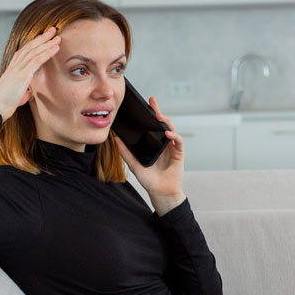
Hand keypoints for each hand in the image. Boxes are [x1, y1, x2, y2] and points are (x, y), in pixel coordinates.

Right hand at [0, 27, 60, 122]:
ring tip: (57, 36)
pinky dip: (47, 53)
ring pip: (34, 51)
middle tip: (52, 30)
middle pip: (30, 47)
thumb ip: (22, 91)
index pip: (25, 52)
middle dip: (42, 37)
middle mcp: (14, 66)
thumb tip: (27, 92)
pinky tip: (55, 48)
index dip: (35, 43)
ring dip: (47, 43)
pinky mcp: (22, 75)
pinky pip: (37, 61)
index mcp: (12, 69)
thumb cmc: (3, 104)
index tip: (43, 37)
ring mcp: (18, 69)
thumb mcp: (15, 94)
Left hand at [115, 96, 185, 215]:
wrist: (160, 192)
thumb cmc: (149, 180)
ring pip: (172, 129)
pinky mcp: (179, 153)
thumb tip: (115, 139)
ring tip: (159, 116)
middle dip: (158, 111)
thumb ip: (125, 152)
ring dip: (166, 121)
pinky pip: (178, 141)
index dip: (151, 114)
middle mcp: (163, 143)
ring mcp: (172, 147)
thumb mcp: (134, 164)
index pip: (152, 126)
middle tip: (152, 102)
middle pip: (162, 123)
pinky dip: (174, 136)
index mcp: (154, 143)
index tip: (146, 103)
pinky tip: (168, 133)